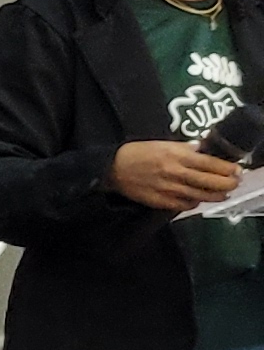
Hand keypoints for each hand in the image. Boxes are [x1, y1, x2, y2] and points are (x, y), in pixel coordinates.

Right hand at [112, 139, 240, 213]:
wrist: (112, 168)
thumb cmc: (137, 152)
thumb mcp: (161, 144)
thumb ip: (183, 148)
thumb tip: (200, 149)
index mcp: (176, 156)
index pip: (209, 164)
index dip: (226, 169)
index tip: (236, 170)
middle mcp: (176, 173)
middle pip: (209, 182)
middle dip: (226, 184)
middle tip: (234, 183)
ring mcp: (169, 189)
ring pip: (200, 196)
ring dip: (215, 196)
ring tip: (223, 194)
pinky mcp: (161, 201)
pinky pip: (184, 204)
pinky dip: (195, 202)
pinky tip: (199, 199)